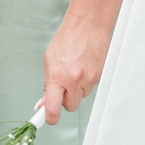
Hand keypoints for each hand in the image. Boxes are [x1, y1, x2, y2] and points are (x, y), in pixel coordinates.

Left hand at [40, 10, 112, 125]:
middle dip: (65, 100)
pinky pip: (91, 87)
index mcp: (58, 77)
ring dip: (77, 89)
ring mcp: (89, 79)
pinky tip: (83, 67)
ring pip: (82, 96)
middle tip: (62, 87)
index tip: (48, 119)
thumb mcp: (49, 61)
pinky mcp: (100, 76)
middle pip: (70, 106)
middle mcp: (75, 80)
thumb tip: (45, 101)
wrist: (88, 25)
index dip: (50, 117)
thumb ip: (48, 83)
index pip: (54, 108)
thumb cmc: (68, 38)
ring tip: (74, 71)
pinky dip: (86, 81)